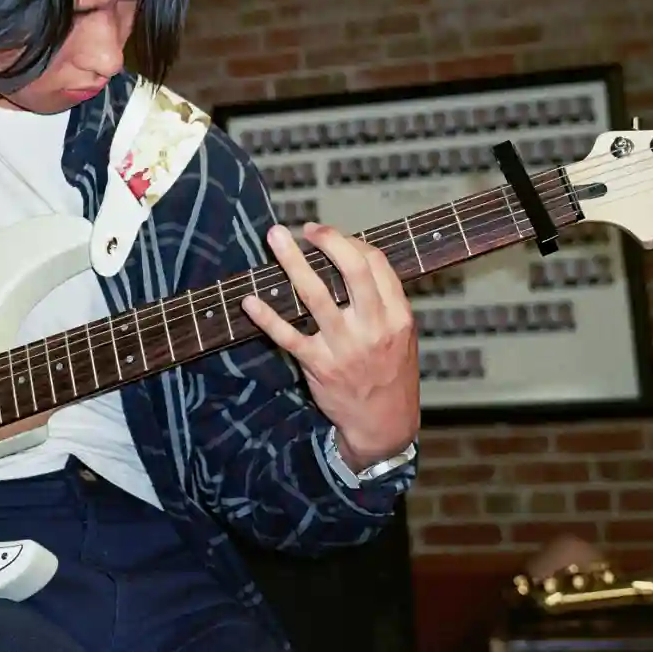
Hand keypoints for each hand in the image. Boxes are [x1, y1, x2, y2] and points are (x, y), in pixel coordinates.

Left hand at [241, 223, 418, 466]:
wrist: (384, 424)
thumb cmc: (390, 373)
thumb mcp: (401, 334)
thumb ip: (383, 300)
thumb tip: (351, 256)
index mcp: (397, 315)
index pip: (375, 264)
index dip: (349, 242)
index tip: (325, 234)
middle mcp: (372, 327)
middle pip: (352, 271)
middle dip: (328, 241)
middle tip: (306, 228)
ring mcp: (344, 347)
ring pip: (315, 296)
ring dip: (291, 262)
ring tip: (275, 238)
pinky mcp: (319, 365)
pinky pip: (288, 336)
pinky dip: (267, 317)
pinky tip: (250, 300)